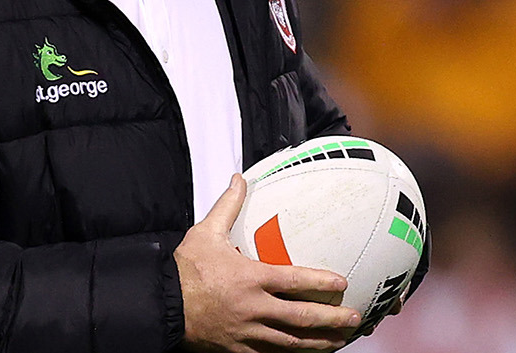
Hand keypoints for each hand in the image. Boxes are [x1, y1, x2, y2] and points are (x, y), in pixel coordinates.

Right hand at [174, 174, 363, 351]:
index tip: (342, 283)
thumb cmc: (183, 269)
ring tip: (340, 342)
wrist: (161, 304)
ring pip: (290, 342)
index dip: (321, 283)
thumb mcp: (205, 232)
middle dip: (332, 319)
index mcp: (250, 278)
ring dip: (318, 343)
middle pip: (301, 318)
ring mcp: (247, 333)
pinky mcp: (237, 350)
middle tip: (354, 318)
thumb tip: (239, 179)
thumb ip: (228, 206)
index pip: (295, 281)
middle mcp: (253, 308)